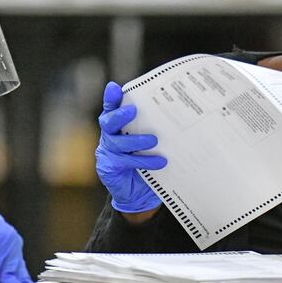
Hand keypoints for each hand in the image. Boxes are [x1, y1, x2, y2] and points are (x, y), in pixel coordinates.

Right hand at [96, 82, 166, 212]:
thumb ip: (154, 128)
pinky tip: (159, 161)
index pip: (111, 108)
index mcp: (117, 125)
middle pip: (108, 122)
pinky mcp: (109, 168)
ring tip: (153, 141)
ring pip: (116, 142)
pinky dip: (143, 160)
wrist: (140, 194)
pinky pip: (125, 162)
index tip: (114, 88)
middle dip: (119, 115)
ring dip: (135, 140)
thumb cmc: (147, 161)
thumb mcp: (152, 143)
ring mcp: (106, 152)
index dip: (110, 99)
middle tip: (133, 111)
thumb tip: (175, 110)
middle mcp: (109, 136)